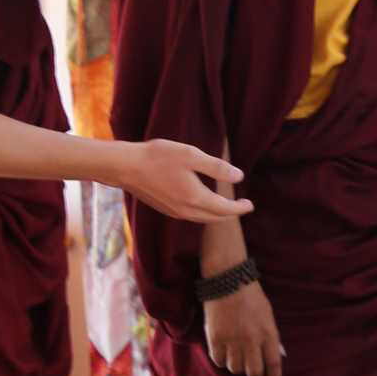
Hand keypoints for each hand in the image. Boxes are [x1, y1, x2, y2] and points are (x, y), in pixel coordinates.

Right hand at [122, 139, 250, 224]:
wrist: (126, 167)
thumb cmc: (158, 157)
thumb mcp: (191, 156)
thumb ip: (216, 167)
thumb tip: (238, 177)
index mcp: (196, 198)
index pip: (225, 209)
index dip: (240, 208)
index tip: (250, 204)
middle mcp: (187, 211)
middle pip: (216, 218)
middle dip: (231, 214)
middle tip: (242, 207)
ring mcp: (175, 212)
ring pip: (203, 219)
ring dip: (218, 215)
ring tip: (226, 207)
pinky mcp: (166, 210)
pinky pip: (192, 217)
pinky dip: (204, 213)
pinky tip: (203, 204)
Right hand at [206, 279, 284, 375]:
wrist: (227, 280)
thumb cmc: (251, 296)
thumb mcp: (268, 315)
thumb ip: (270, 336)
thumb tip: (274, 355)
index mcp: (268, 333)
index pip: (273, 363)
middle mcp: (251, 340)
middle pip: (253, 372)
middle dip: (254, 373)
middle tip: (252, 368)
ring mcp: (232, 340)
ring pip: (235, 369)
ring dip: (237, 366)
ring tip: (236, 357)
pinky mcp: (215, 338)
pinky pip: (218, 361)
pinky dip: (222, 360)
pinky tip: (224, 354)